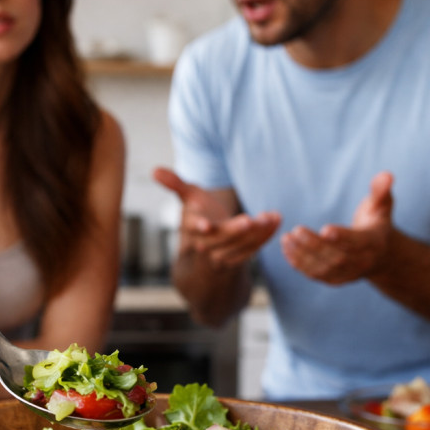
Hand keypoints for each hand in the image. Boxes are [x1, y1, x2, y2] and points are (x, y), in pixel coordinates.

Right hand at [153, 167, 280, 268]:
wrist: (206, 243)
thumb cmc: (198, 213)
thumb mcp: (188, 197)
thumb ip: (174, 183)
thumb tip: (154, 170)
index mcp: (192, 229)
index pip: (194, 229)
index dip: (199, 227)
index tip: (206, 224)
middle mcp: (205, 245)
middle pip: (220, 240)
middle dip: (236, 231)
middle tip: (251, 220)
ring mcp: (222, 255)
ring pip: (239, 247)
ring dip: (256, 234)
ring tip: (270, 217)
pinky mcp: (238, 258)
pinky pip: (252, 250)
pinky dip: (265, 236)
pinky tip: (276, 220)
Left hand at [280, 171, 393, 284]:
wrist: (381, 254)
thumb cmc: (376, 222)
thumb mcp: (382, 205)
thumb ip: (381, 191)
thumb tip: (386, 175)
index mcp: (374, 242)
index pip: (358, 242)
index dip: (342, 237)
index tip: (324, 229)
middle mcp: (362, 262)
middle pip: (337, 258)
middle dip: (315, 245)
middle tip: (296, 230)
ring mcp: (348, 274)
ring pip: (324, 269)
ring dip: (302, 256)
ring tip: (286, 239)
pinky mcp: (335, 280)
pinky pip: (316, 275)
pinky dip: (299, 264)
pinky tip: (287, 249)